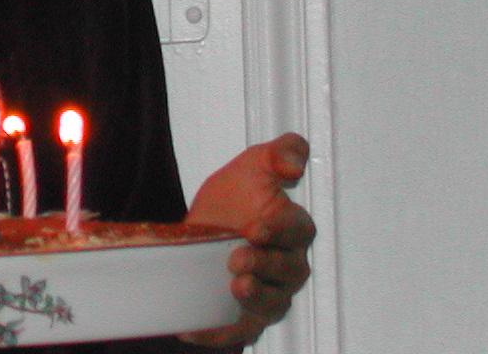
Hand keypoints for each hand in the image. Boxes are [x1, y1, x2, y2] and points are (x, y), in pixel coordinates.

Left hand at [181, 132, 314, 346]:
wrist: (202, 232)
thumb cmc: (233, 201)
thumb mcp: (251, 167)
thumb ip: (278, 154)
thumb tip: (294, 160)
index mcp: (291, 231)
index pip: (296, 232)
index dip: (279, 231)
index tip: (255, 228)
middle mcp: (286, 267)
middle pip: (287, 271)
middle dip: (265, 265)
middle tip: (237, 258)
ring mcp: (268, 293)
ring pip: (272, 303)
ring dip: (256, 298)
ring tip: (234, 287)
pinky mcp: (244, 317)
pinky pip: (237, 331)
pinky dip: (217, 333)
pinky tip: (191, 328)